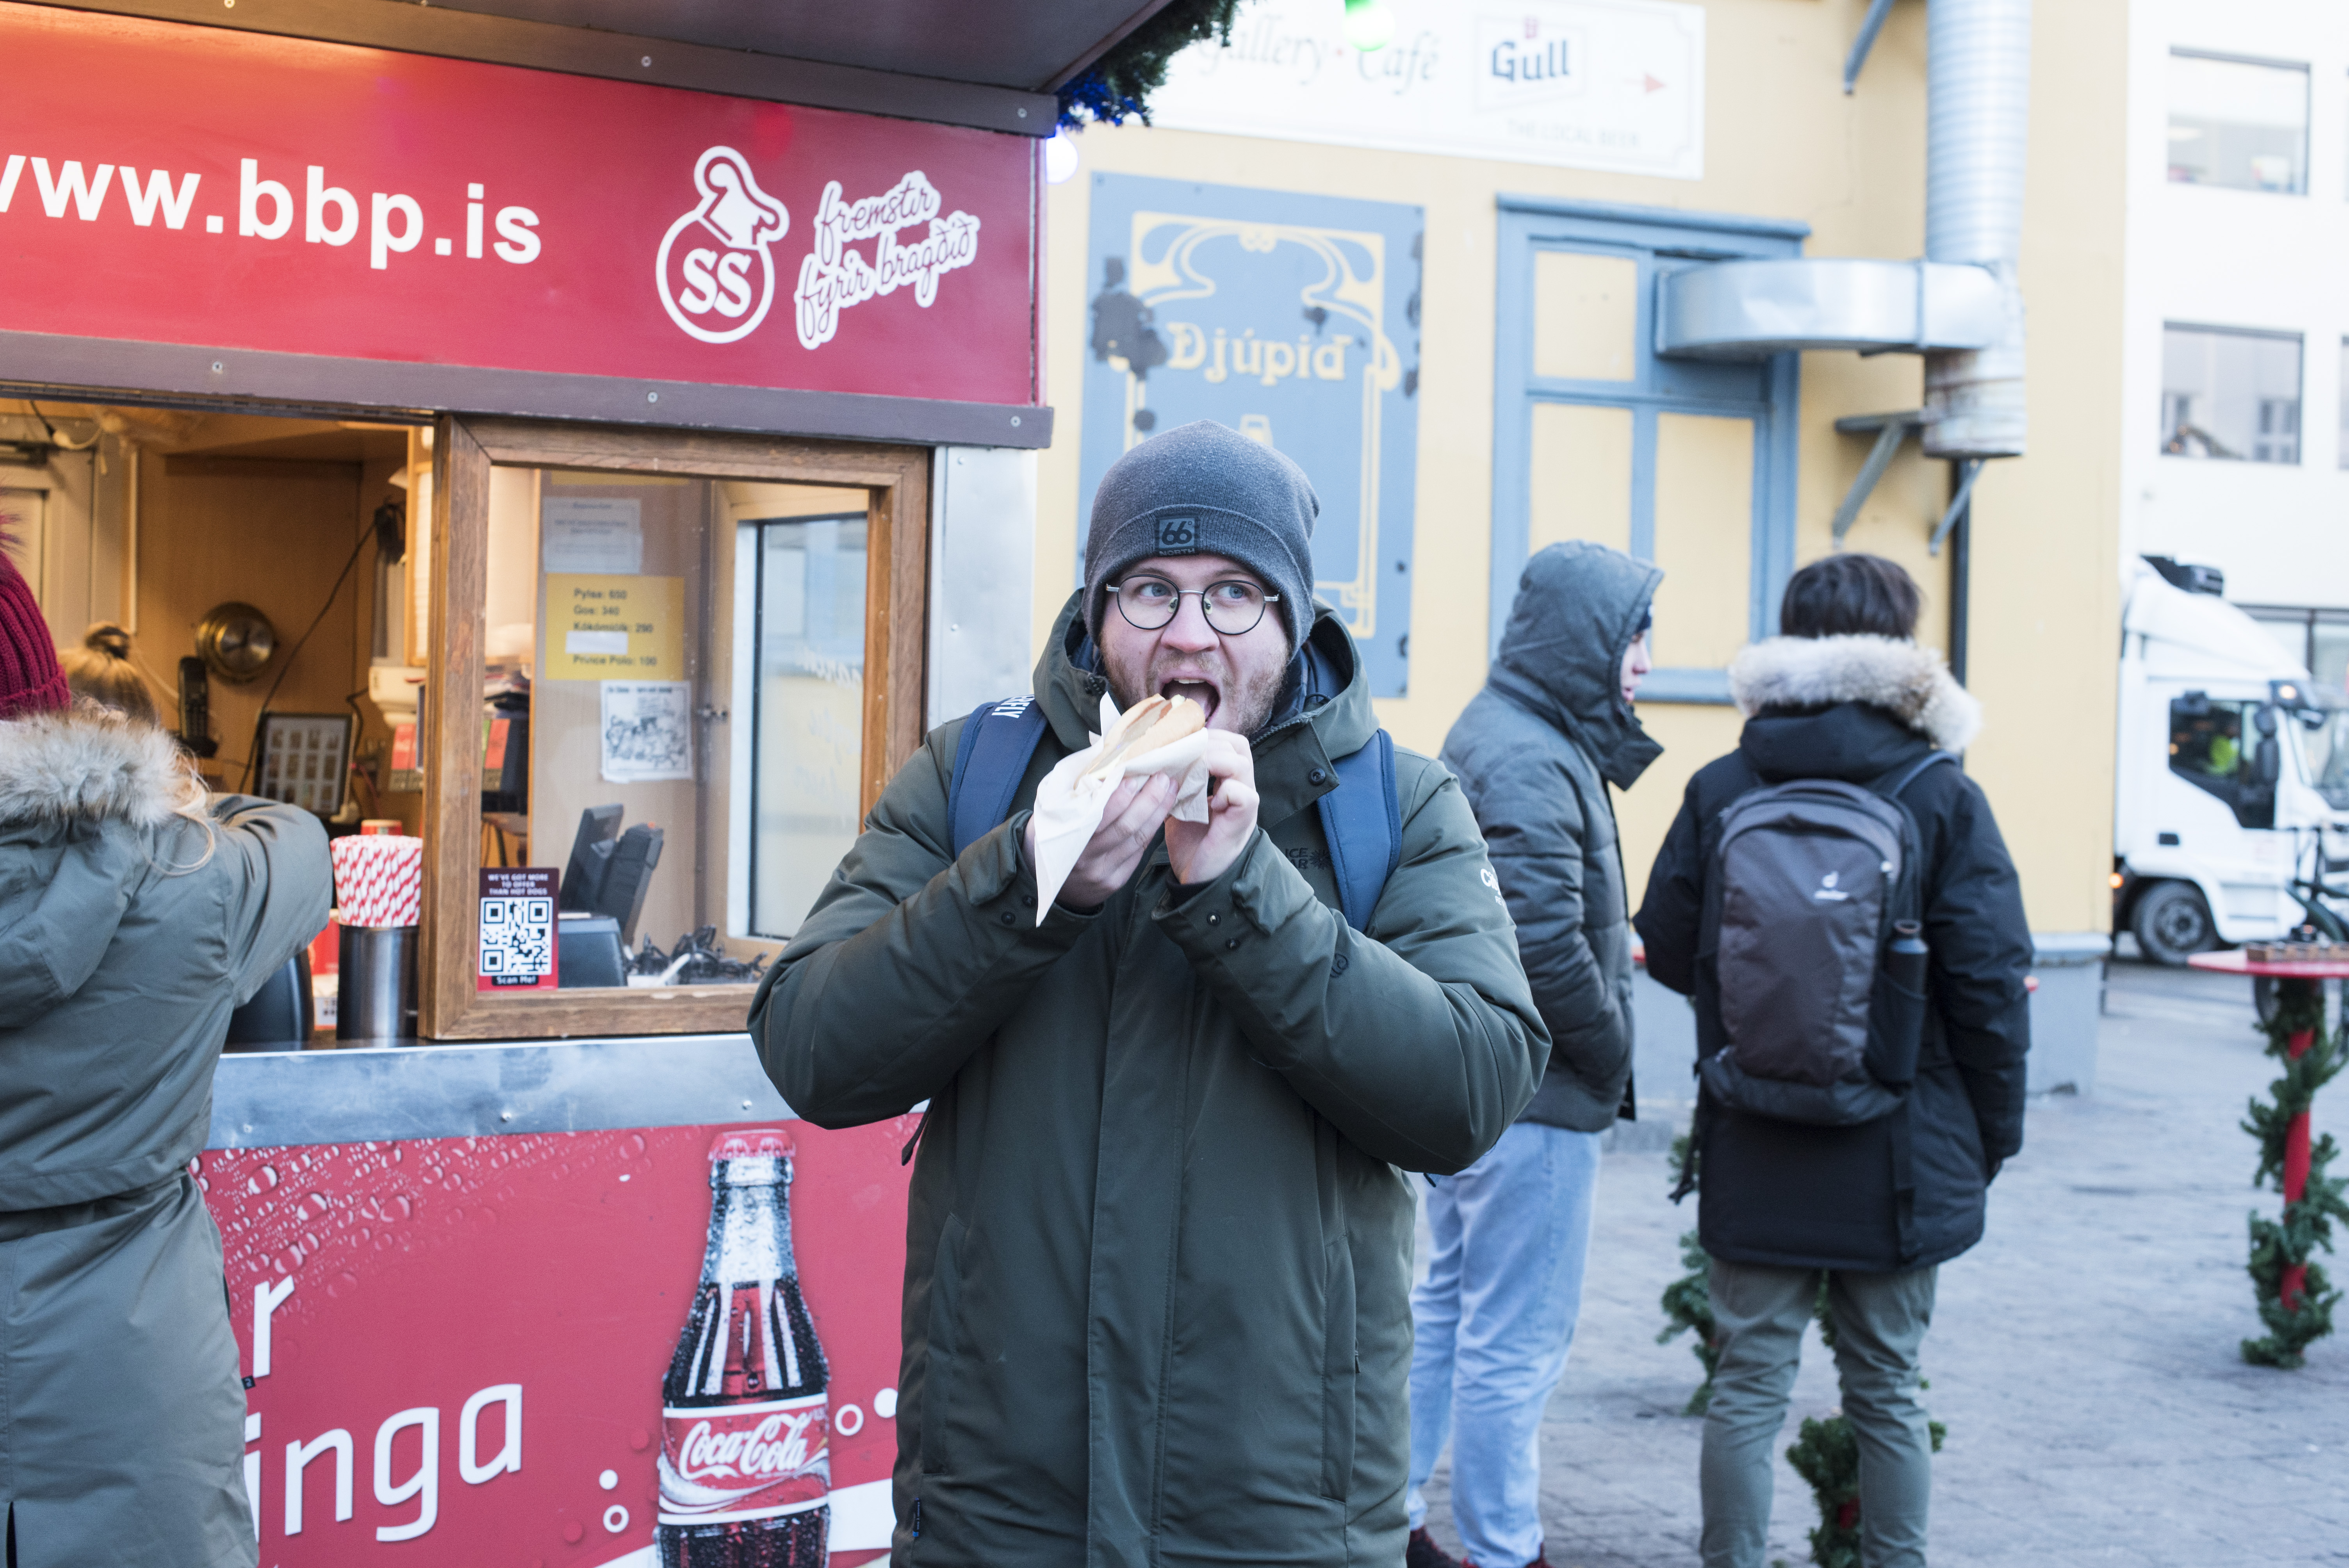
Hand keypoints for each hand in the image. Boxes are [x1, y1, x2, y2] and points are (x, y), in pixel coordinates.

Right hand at [1023, 772, 1175, 910]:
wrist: (1048, 881)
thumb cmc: (1050, 837)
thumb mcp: (1050, 814)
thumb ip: (1073, 794)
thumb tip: (1102, 763)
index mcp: (1068, 839)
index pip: (1100, 818)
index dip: (1119, 799)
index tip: (1134, 778)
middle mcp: (1087, 859)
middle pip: (1126, 828)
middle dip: (1148, 800)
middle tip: (1162, 777)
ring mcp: (1103, 873)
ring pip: (1137, 840)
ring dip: (1157, 812)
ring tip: (1169, 789)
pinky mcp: (1115, 881)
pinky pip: (1138, 853)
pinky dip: (1151, 830)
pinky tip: (1161, 812)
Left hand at [1164, 731, 1258, 886]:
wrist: (1198, 879)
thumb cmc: (1191, 843)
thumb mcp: (1179, 804)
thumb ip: (1176, 781)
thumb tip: (1156, 759)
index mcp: (1227, 780)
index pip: (1227, 741)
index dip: (1206, 736)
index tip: (1179, 744)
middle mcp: (1240, 786)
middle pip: (1237, 745)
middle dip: (1207, 744)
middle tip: (1182, 757)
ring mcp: (1244, 803)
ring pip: (1241, 763)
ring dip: (1211, 762)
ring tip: (1191, 774)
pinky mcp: (1242, 821)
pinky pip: (1243, 795)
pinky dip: (1225, 792)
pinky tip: (1208, 803)